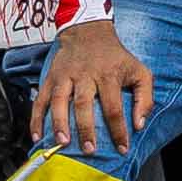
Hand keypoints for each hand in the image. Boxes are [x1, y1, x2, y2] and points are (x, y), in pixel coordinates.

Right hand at [36, 17, 151, 158]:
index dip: (118, 130)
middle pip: (83, 104)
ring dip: (59, 123)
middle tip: (89, 150)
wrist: (88, 30)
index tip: (122, 149)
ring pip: (59, 100)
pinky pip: (40, 99)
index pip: (113, 107)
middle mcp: (85, 75)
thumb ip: (145, 98)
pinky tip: (37, 135)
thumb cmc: (116, 57)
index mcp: (108, 75)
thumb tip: (139, 125)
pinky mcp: (50, 77)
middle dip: (86, 129)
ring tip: (62, 143)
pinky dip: (36, 118)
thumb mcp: (139, 72)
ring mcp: (65, 76)